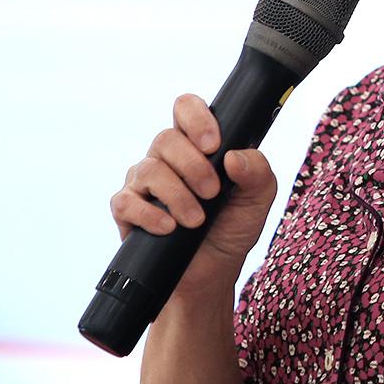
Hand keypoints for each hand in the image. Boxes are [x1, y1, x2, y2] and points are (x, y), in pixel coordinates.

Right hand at [109, 94, 276, 285]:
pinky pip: (126, 202)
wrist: (211, 275)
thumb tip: (233, 157)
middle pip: (166, 138)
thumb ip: (257, 173)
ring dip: (177, 195)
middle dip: (194, 166)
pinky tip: (168, 227)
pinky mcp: (127, 211)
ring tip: (196, 221)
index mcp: (196, 146)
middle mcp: (166, 159)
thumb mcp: (257, 201)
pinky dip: (149, 215)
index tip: (214, 145)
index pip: (186, 109)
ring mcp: (143, 183)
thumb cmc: (231, 229)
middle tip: (213, 193)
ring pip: (149, 169)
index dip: (196, 118)